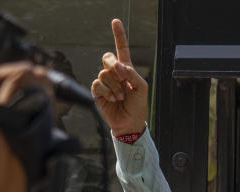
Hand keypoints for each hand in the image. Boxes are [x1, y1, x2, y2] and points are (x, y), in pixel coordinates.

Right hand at [91, 19, 148, 136]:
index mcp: (126, 68)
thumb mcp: (142, 87)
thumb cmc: (138, 105)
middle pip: (107, 58)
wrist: (129, 122)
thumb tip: (117, 65)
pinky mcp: (97, 91)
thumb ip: (131, 73)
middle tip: (123, 80)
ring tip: (121, 96)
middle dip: (114, 67)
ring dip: (115, 86)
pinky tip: (113, 99)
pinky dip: (107, 92)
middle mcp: (114, 73)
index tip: (115, 21)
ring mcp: (105, 81)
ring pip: (104, 73)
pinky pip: (98, 84)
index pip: (121, 48)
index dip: (118, 35)